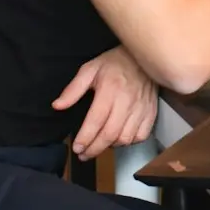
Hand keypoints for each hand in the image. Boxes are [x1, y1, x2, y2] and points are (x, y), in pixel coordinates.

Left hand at [52, 45, 157, 160]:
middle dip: (94, 149)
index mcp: (110, 90)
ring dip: (111, 146)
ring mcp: (142, 107)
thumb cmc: (114, 63)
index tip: (76, 148)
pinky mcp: (151, 111)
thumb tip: (57, 106)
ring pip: (126, 138)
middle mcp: (127, 101)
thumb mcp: (90, 69)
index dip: (85, 138)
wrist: (144, 55)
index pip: (96, 121)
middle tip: (84, 155)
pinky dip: (130, 142)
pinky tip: (120, 138)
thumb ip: (73, 89)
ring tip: (100, 145)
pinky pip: (141, 135)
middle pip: (110, 134)